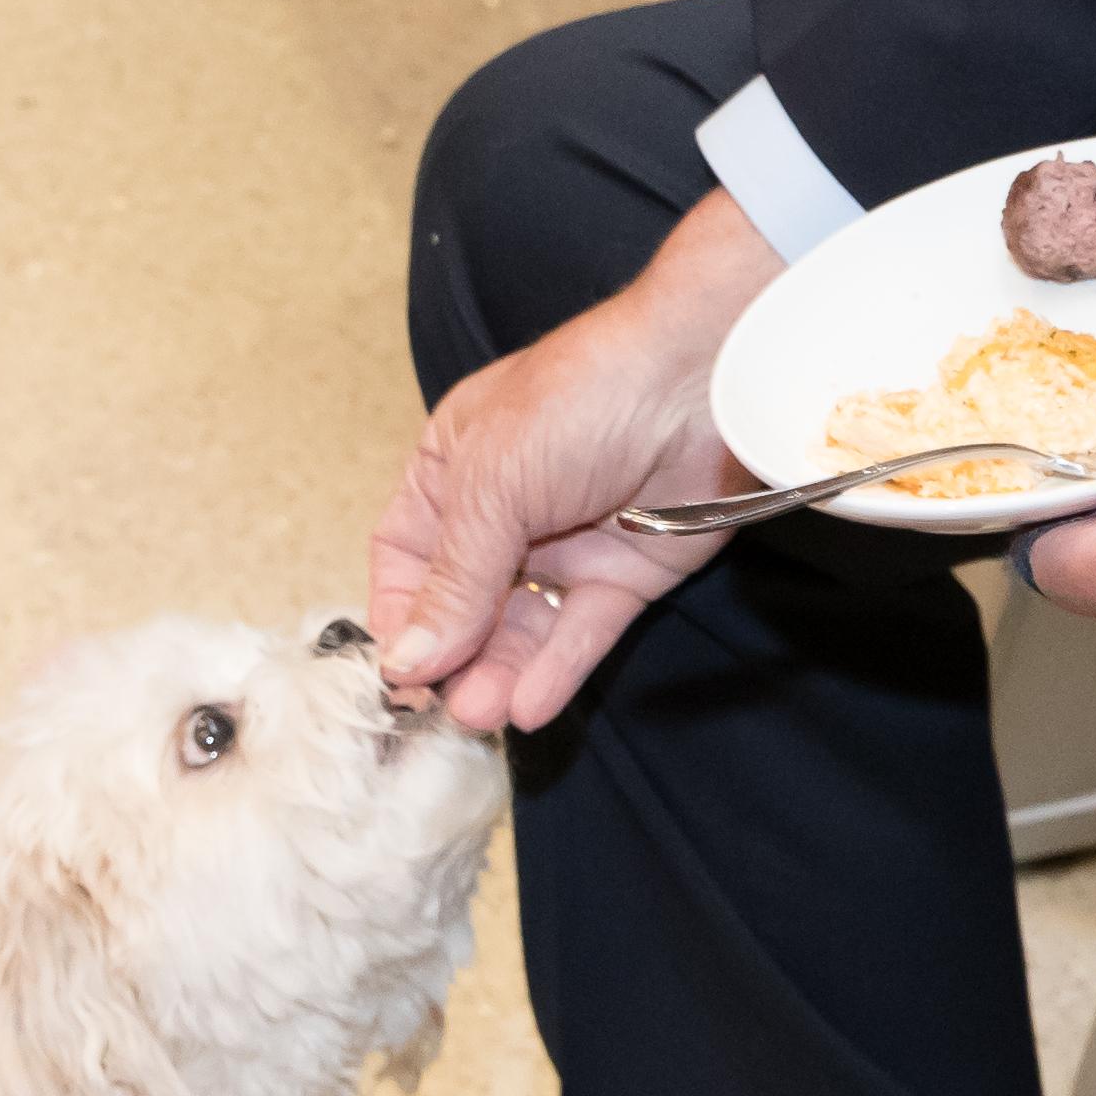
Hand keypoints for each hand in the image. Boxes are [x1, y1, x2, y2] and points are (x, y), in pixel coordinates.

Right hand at [370, 190, 784, 735]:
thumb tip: (403, 661)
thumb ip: (451, 581)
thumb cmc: (579, 401)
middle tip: (444, 709)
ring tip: (482, 715)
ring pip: (522, 627)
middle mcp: (506, 512)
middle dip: (453, 658)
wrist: (700, 379)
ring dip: (499, 673)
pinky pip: (582, 631)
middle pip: (464, 603)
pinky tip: (530, 705)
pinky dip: (556, 670)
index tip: (396, 672)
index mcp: (453, 470)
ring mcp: (568, 544)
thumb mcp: (491, 486)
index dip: (399, 615)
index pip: (406, 557)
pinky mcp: (627, 573)